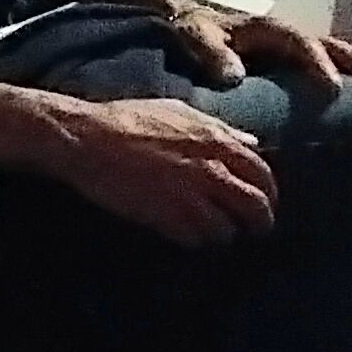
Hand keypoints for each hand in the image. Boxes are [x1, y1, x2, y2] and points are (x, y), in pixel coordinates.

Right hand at [46, 95, 278, 244]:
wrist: (84, 138)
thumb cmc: (126, 118)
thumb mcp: (177, 111)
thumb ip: (219, 128)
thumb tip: (252, 142)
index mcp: (216, 141)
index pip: (263, 174)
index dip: (267, 193)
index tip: (263, 202)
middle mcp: (210, 170)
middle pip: (255, 208)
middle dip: (258, 222)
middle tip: (251, 229)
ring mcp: (188, 196)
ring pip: (226, 229)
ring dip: (221, 233)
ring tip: (211, 232)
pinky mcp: (164, 216)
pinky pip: (194, 239)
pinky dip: (193, 240)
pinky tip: (184, 233)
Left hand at [174, 5, 351, 96]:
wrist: (185, 23)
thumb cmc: (190, 31)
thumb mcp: (194, 37)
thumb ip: (211, 54)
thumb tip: (235, 78)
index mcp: (268, 29)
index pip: (300, 44)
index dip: (318, 63)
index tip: (333, 87)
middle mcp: (288, 37)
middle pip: (333, 47)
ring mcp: (294, 50)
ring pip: (337, 57)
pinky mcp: (293, 64)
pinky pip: (326, 69)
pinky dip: (349, 78)